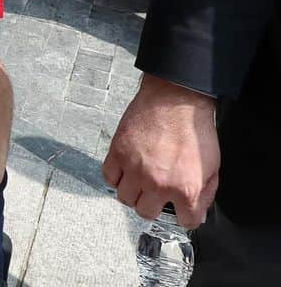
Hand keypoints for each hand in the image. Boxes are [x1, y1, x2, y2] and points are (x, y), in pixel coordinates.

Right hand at [101, 73, 218, 227]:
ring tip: (139, 182)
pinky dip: (116, 177)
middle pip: (146, 213)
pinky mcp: (118, 151)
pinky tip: (125, 170)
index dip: (184, 214)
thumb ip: (203, 194)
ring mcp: (135, 168)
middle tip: (155, 194)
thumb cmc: (194, 128)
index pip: (184, 222)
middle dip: (153, 205)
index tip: (180, 207)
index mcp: (186, 190)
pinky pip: (109, 177)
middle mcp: (157, 184)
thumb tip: (195, 208)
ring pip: (125, 198)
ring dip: (133, 193)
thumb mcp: (213, 168)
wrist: (176, 99)